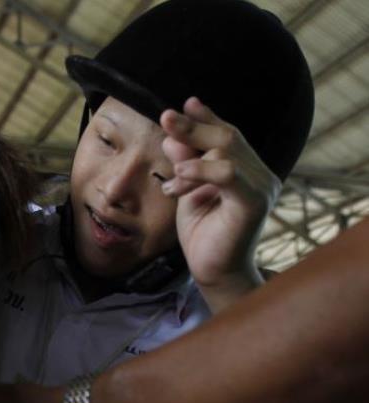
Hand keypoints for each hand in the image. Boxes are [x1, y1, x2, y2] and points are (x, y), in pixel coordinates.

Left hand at [160, 97, 279, 307]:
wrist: (213, 272)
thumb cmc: (202, 234)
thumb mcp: (187, 192)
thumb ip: (184, 164)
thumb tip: (172, 137)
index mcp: (247, 171)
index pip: (229, 136)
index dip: (208, 118)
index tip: (186, 104)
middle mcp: (261, 175)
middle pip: (228, 137)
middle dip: (194, 126)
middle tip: (166, 117)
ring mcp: (262, 188)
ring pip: (227, 151)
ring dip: (191, 157)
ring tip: (172, 175)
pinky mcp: (254, 203)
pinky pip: (229, 174)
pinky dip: (201, 169)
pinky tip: (180, 175)